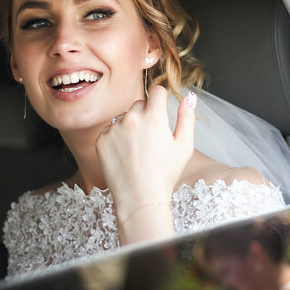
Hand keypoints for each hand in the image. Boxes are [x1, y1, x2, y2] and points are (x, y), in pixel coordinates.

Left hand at [96, 85, 195, 238]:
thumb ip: (187, 117)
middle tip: (151, 138)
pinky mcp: (101, 140)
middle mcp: (132, 118)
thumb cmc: (165, 174)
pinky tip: (126, 155)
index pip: (156, 90)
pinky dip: (117, 138)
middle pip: (140, 103)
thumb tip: (188, 97)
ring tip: (138, 149)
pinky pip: (110, 129)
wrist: (140, 198)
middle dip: (146, 114)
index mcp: (154, 117)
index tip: (161, 109)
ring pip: (124, 117)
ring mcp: (114, 129)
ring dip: (131, 125)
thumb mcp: (185, 146)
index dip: (161, 99)